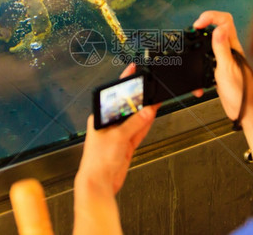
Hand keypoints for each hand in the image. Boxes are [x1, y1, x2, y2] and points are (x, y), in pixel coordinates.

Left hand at [76, 62, 158, 194]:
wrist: (99, 183)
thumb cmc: (97, 161)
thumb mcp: (118, 138)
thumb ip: (134, 124)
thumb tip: (146, 112)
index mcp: (100, 118)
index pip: (114, 96)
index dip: (124, 82)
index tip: (132, 70)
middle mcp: (108, 124)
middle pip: (127, 107)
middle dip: (139, 99)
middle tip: (151, 88)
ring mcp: (118, 135)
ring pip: (135, 119)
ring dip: (144, 112)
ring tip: (155, 101)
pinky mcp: (126, 144)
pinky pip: (138, 131)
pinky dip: (145, 124)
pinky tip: (151, 116)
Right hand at [193, 11, 252, 120]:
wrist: (246, 112)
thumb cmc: (242, 93)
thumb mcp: (227, 69)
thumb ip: (222, 48)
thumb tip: (218, 28)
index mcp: (233, 46)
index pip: (224, 20)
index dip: (210, 17)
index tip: (198, 24)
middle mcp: (230, 50)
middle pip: (218, 26)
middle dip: (205, 24)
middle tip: (194, 29)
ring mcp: (226, 58)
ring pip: (212, 41)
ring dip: (202, 39)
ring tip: (194, 41)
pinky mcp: (221, 68)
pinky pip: (210, 57)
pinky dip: (202, 58)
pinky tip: (199, 63)